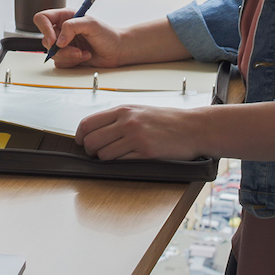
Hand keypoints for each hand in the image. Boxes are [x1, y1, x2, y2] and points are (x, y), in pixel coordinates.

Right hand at [34, 8, 127, 68]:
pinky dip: (72, 62)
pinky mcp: (67, 57)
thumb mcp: (91, 24)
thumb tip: (59, 40)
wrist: (117, 51)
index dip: (44, 29)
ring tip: (83, 53)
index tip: (54, 40)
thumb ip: (72, 27)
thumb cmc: (107, 34)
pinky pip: (59, 63)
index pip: (42, 19)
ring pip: (52, 54)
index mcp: (65, 17)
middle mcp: (62, 30)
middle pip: (46, 40)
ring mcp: (64, 44)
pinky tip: (84, 56)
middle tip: (76, 50)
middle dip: (61, 49)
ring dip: (68, 56)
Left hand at [76, 106, 204, 160]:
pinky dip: (120, 164)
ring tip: (116, 156)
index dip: (80, 136)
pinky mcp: (145, 153)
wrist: (193, 127)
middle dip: (91, 151)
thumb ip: (118, 118)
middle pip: (91, 141)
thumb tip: (95, 130)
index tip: (82, 142)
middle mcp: (127, 122)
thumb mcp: (140, 110)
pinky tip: (128, 159)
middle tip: (98, 153)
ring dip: (105, 159)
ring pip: (104, 155)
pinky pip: (121, 162)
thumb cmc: (167, 120)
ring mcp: (136, 138)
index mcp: (123, 110)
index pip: (87, 123)